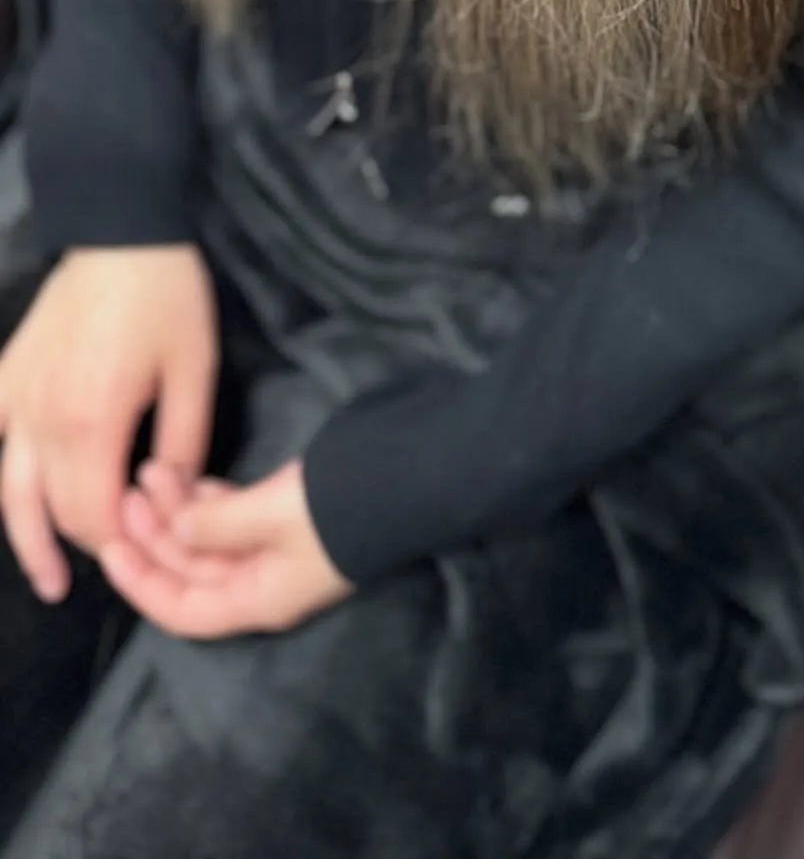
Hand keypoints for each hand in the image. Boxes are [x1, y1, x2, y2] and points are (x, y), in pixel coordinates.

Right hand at [0, 245, 217, 602]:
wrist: (122, 231)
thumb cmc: (167, 298)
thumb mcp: (195, 369)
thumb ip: (184, 440)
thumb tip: (175, 496)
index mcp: (92, 421)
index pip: (94, 514)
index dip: (119, 544)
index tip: (146, 551)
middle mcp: (42, 420)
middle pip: (54, 509)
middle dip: (84, 545)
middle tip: (115, 565)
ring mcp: (16, 398)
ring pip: (9, 489)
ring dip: (26, 538)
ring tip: (47, 579)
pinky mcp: (5, 375)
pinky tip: (10, 496)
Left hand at [101, 457, 353, 637]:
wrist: (416, 476)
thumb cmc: (345, 505)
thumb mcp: (273, 515)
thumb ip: (216, 524)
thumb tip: (175, 530)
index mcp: (259, 599)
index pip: (182, 610)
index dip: (141, 584)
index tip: (109, 548)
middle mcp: (263, 583)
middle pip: (191, 572)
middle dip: (155, 535)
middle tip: (130, 490)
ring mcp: (278, 551)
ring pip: (210, 540)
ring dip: (178, 511)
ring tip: (154, 470)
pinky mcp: (291, 519)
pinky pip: (234, 519)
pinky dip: (208, 500)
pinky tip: (190, 476)